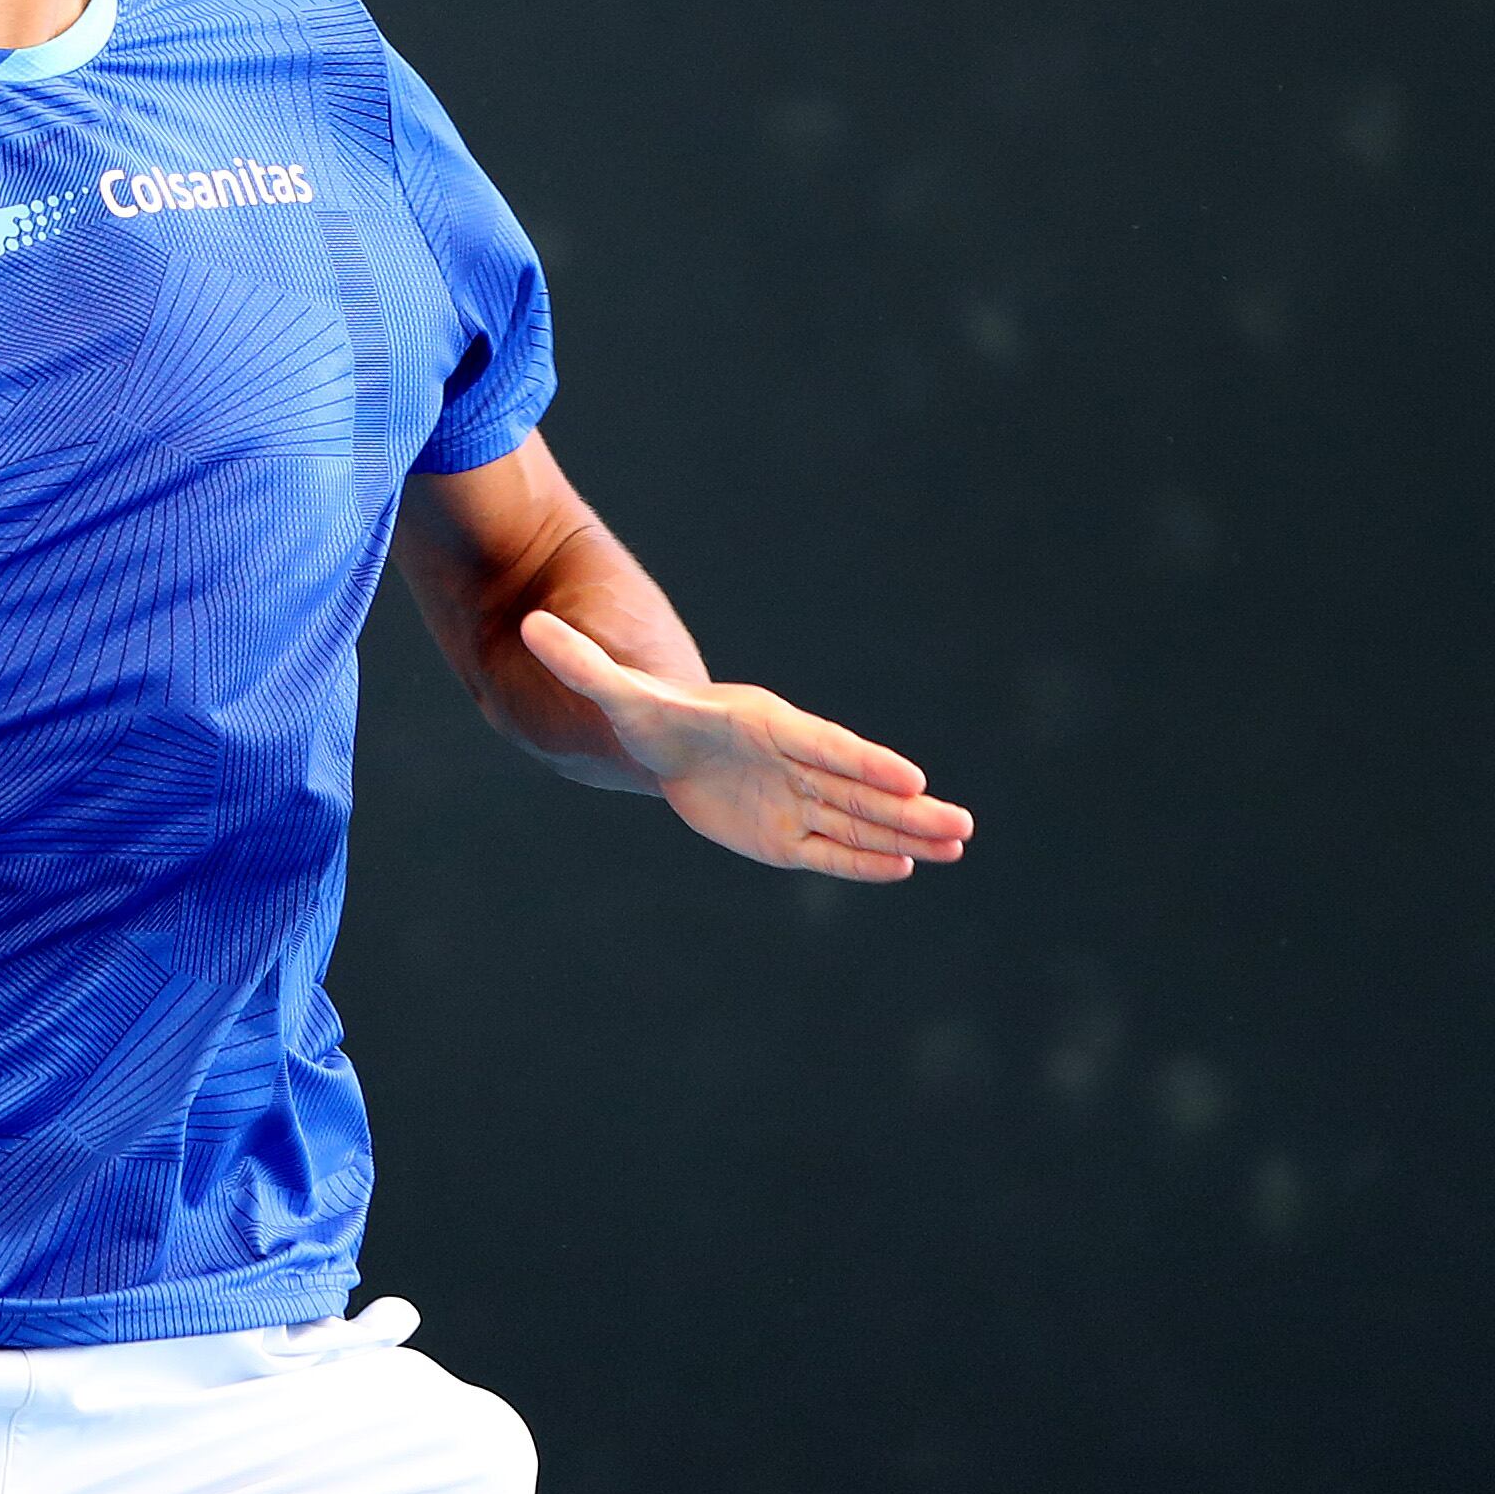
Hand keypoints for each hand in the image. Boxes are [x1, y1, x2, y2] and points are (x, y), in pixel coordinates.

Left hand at [519, 611, 973, 880]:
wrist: (661, 741)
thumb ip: (581, 663)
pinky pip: (829, 850)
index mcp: (765, 725)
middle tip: (961, 822)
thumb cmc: (646, 712)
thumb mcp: (612, 691)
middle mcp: (792, 761)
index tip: (910, 776)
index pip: (822, 745)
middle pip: (856, 787)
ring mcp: (794, 798)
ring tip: (960, 842)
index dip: (864, 761)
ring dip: (904, 833)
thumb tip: (533, 625)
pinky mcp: (783, 834)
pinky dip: (864, 859)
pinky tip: (908, 868)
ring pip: (855, 819)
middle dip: (905, 806)